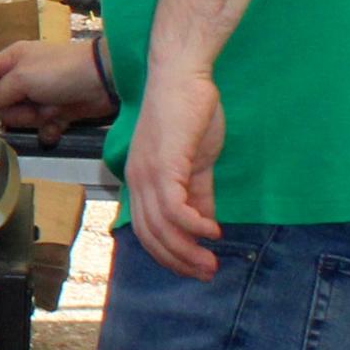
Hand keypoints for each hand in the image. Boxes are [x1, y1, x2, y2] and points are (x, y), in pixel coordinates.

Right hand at [0, 39, 111, 141]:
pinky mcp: (57, 110)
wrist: (107, 80)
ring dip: (33, 119)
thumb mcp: (24, 78)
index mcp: (11, 61)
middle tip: (31, 104)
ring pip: (19, 118)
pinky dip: (49, 129)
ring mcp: (40, 95)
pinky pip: (41, 128)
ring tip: (51, 110)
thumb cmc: (61, 72)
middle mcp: (22, 77)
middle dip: (13, 110)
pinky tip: (60, 123)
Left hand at [121, 63, 225, 279]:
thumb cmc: (189, 112)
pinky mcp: (164, 164)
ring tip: (212, 261)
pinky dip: (193, 226)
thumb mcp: (195, 162)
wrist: (183, 76)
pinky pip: (173, 208)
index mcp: (141, 180)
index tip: (195, 267)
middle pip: (151, 236)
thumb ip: (199, 193)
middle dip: (179, 260)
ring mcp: (148, 173)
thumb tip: (205, 225)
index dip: (169, 254)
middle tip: (207, 272)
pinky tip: (212, 232)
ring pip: (161, 227)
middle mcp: (137, 180)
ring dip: (188, 250)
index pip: (146, 230)